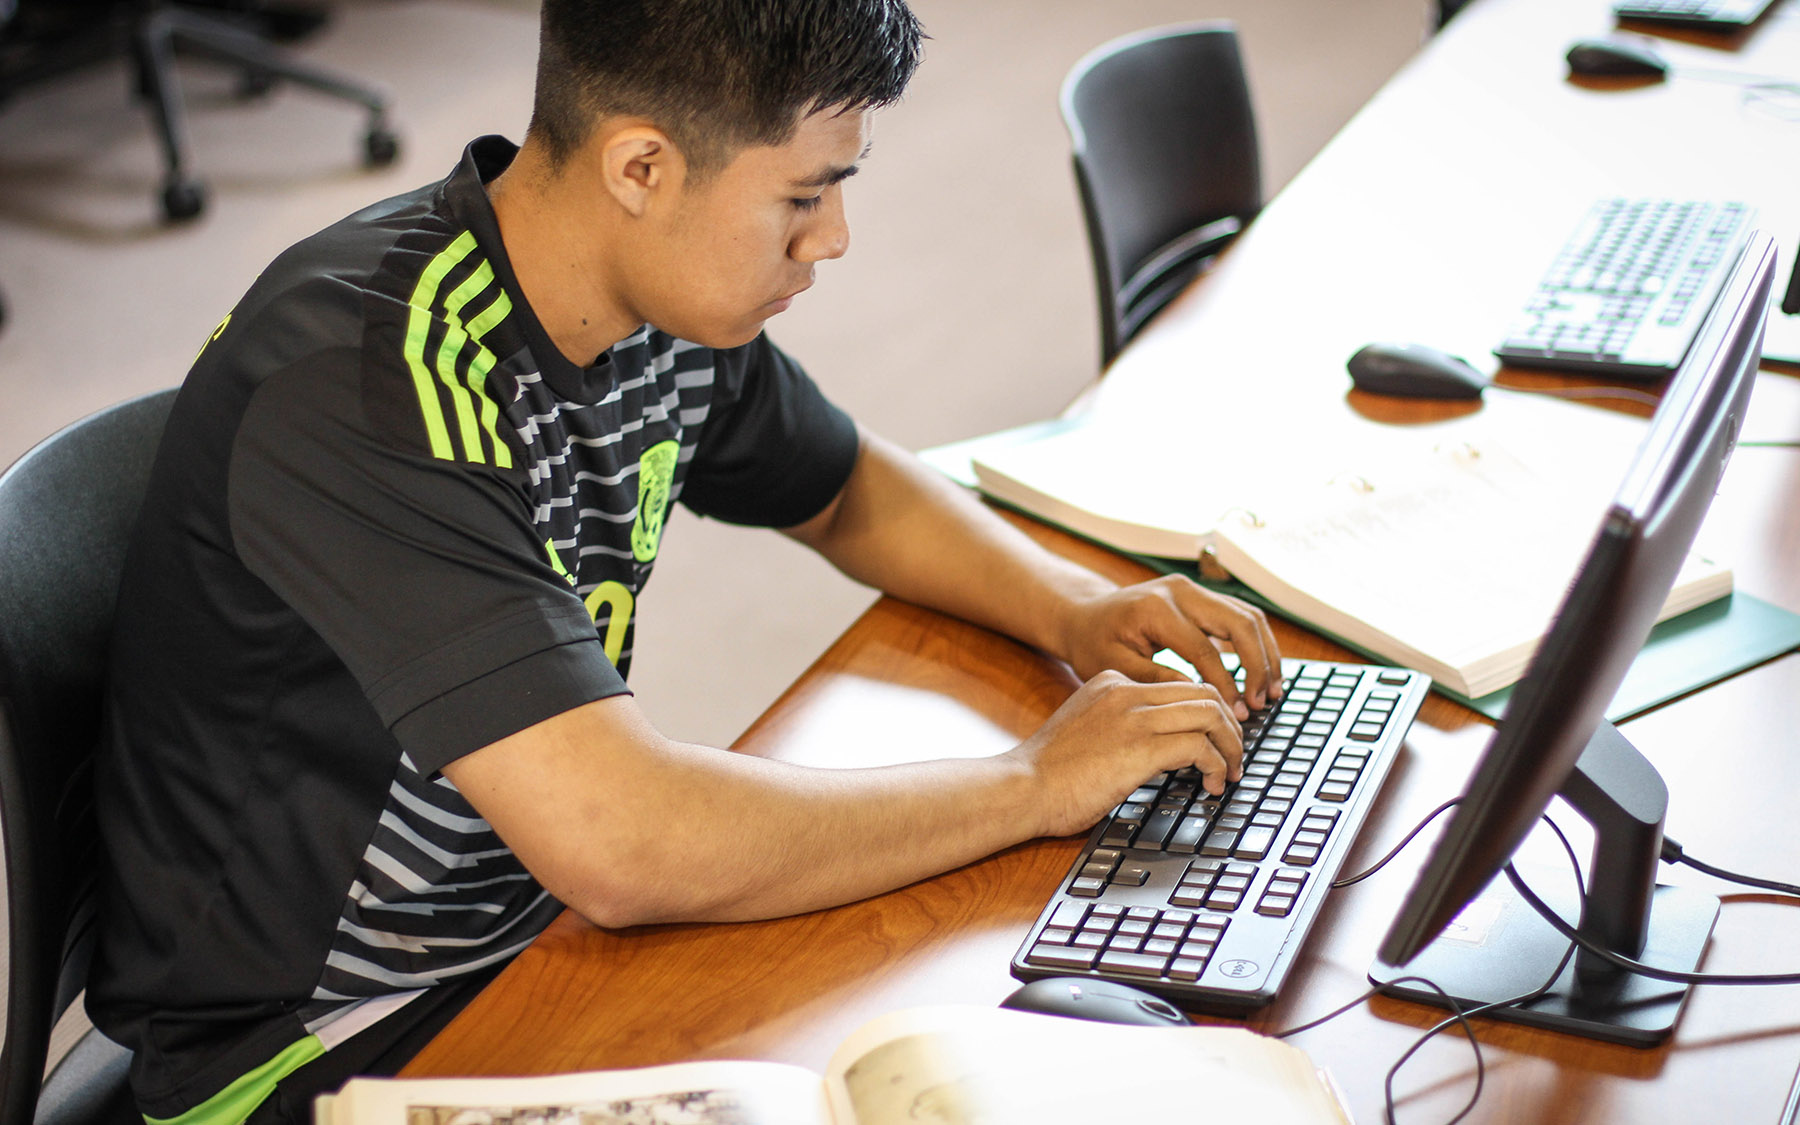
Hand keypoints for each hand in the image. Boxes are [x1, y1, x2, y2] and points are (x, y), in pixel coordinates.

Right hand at [1009, 671, 1245, 836]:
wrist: (1022, 787)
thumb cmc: (1047, 773)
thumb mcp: (1087, 732)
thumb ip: (1120, 728)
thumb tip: (1159, 749)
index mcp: (1112, 683)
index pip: (1178, 686)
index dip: (1205, 712)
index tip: (1213, 739)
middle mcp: (1127, 691)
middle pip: (1203, 692)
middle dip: (1229, 725)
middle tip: (1234, 755)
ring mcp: (1134, 716)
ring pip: (1210, 713)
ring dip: (1231, 745)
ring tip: (1231, 771)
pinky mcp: (1141, 746)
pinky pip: (1200, 746)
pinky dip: (1217, 765)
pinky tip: (1213, 784)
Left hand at [1054, 574, 1281, 719]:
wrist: (1085, 616)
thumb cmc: (1094, 644)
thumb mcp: (1113, 667)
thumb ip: (1155, 679)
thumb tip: (1198, 696)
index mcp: (1156, 609)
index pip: (1204, 649)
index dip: (1225, 684)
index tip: (1237, 713)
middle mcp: (1180, 591)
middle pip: (1239, 622)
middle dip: (1257, 665)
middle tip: (1261, 702)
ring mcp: (1193, 589)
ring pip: (1247, 615)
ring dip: (1265, 653)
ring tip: (1271, 691)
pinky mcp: (1200, 596)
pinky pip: (1240, 615)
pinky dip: (1256, 644)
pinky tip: (1261, 673)